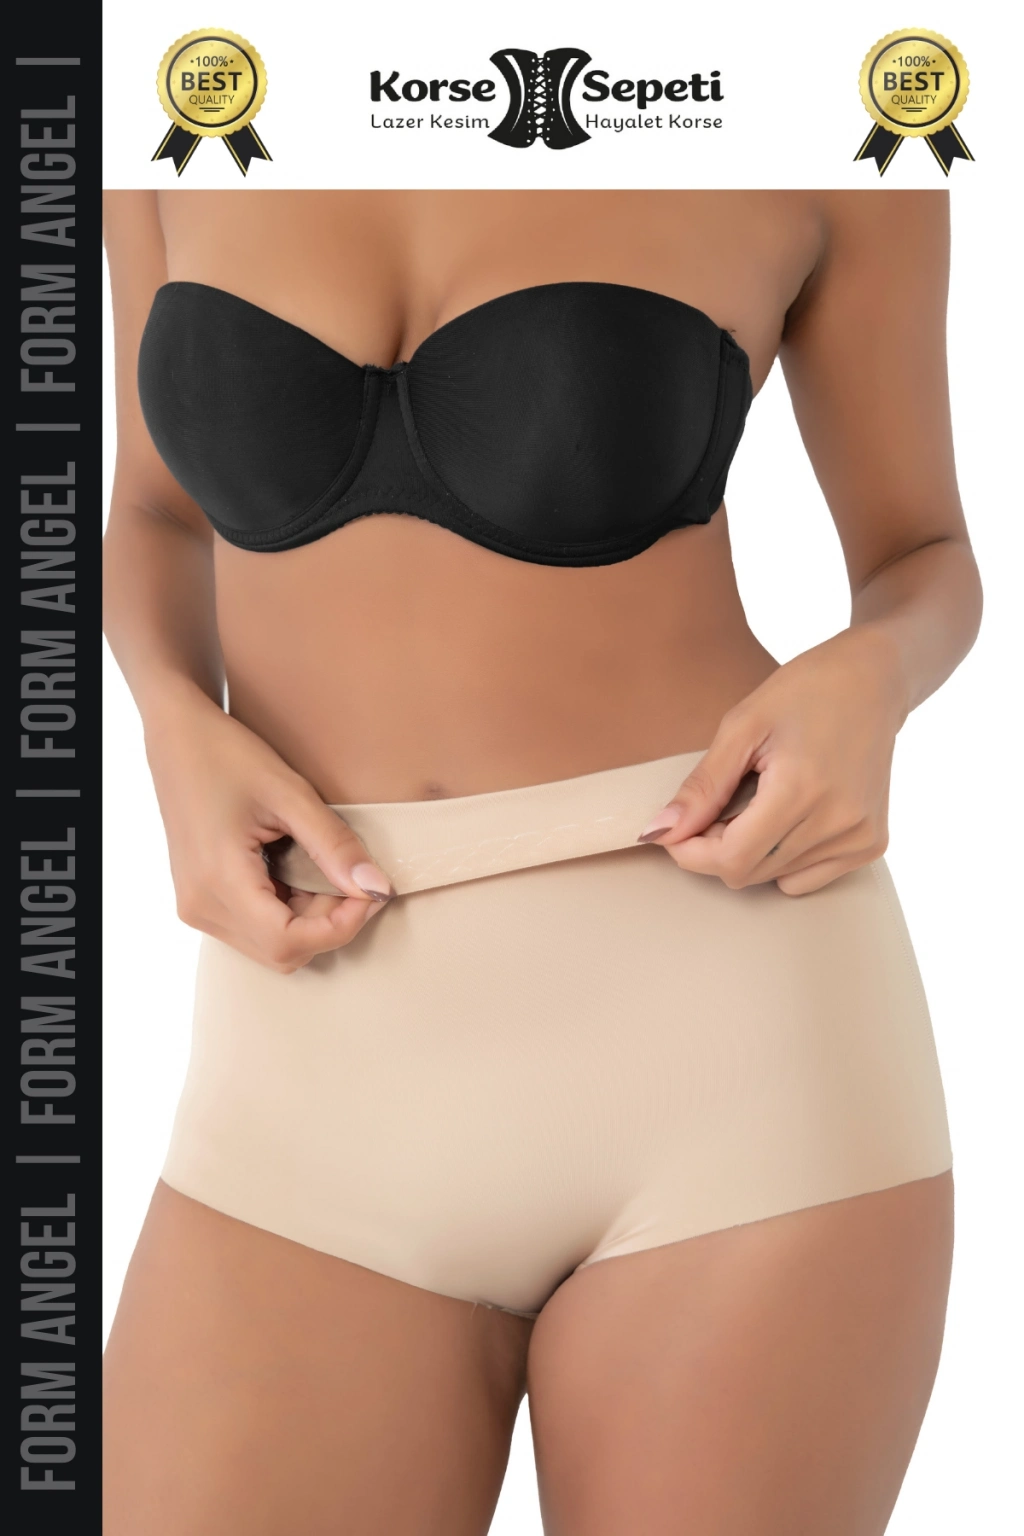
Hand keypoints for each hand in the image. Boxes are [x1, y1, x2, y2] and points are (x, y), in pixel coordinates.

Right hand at [144, 684, 391, 970]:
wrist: (177, 737)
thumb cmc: (227, 755)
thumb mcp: (290, 793)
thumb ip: (334, 845)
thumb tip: (377, 887)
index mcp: (218, 882)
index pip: (289, 941)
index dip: (341, 927)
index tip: (372, 892)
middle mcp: (201, 906)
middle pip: (282, 952)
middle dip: (330, 925)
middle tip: (355, 879)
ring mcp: (197, 907)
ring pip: (271, 947)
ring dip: (311, 920)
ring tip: (326, 870)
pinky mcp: (201, 900)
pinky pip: (255, 929)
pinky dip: (289, 912)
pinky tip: (299, 871)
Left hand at [637, 628, 906, 895]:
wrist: (873, 680)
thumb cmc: (804, 691)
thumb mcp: (742, 727)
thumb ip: (701, 787)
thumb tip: (659, 832)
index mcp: (802, 789)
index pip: (732, 859)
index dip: (691, 852)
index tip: (675, 830)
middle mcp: (838, 822)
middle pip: (750, 873)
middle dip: (717, 848)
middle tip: (717, 806)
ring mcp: (860, 837)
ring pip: (775, 878)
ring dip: (751, 851)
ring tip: (759, 800)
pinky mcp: (872, 844)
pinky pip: (807, 879)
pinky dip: (784, 858)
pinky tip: (788, 816)